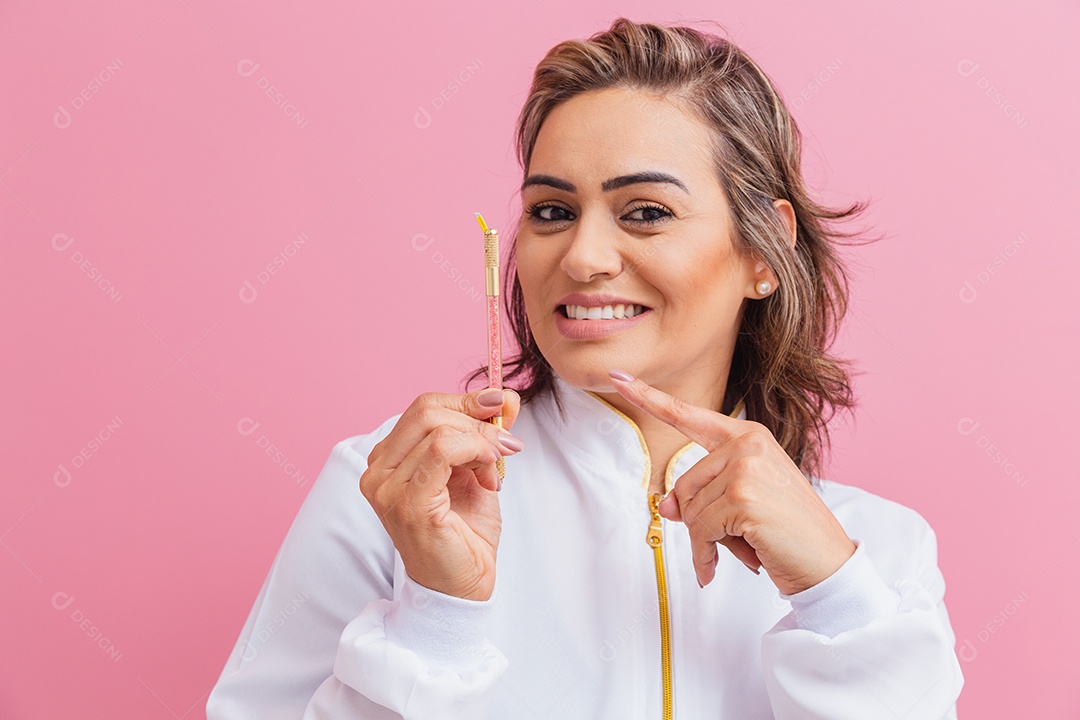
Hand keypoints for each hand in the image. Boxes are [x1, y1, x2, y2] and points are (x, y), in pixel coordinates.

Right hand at [359, 387, 522, 600]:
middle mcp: (378, 471)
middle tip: (506, 441)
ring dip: (482, 442)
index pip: (423, 408)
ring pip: (440, 430)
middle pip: (427, 411)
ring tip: (496, 469)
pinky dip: (475, 451)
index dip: (466, 400)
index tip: (500, 405)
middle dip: (476, 418)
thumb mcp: (477, 470)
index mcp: (387, 459)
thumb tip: (504, 396)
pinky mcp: (408, 503)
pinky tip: (491, 474)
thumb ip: (485, 433)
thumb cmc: (464, 533)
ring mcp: (387, 488)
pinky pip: (441, 451)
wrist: (462, 588)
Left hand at [607, 370, 853, 594]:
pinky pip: (700, 530)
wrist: (828, 563)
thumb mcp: (738, 505)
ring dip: (707, 541)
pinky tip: (736, 560)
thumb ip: (701, 495)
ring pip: (689, 510)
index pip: (688, 415)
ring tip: (744, 546)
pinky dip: (708, 554)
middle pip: (683, 484)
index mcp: (747, 436)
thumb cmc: (787, 532)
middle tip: (737, 537)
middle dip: (701, 521)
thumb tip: (666, 505)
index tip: (617, 378)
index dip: (648, 398)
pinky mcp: (743, 496)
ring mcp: (745, 467)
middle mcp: (746, 443)